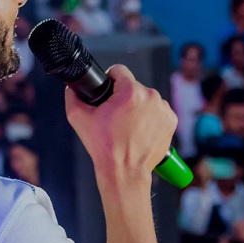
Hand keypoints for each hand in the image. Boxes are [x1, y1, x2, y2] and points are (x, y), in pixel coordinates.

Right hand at [65, 65, 177, 185]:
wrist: (125, 172)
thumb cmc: (105, 148)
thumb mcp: (79, 119)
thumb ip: (72, 97)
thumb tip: (72, 88)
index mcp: (130, 92)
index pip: (119, 70)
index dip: (109, 80)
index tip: (107, 92)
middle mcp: (151, 96)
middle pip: (133, 86)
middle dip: (123, 98)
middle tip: (116, 117)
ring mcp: (164, 109)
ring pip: (146, 98)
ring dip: (138, 107)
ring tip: (128, 126)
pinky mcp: (171, 120)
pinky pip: (158, 111)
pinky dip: (151, 118)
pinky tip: (141, 130)